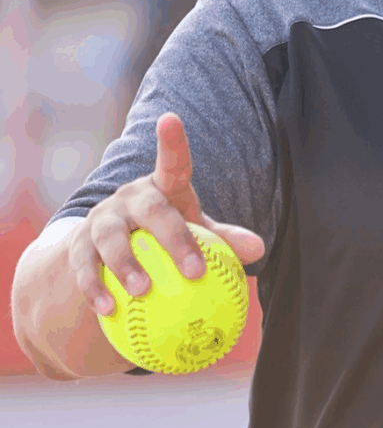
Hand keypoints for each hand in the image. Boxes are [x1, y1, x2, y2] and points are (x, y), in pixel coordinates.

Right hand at [70, 112, 265, 316]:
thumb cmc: (166, 233)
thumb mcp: (196, 230)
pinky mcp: (78, 246)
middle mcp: (130, 198)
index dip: (171, 140)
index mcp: (162, 187)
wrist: (110, 248)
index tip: (169, 119)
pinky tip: (109, 309)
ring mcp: (101, 220)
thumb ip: (225, 238)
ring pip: (110, 237)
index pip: (172, 162)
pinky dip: (95, 289)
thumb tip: (259, 248)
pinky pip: (85, 268)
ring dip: (126, 265)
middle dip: (172, 238)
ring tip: (142, 291)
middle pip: (150, 210)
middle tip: (193, 272)